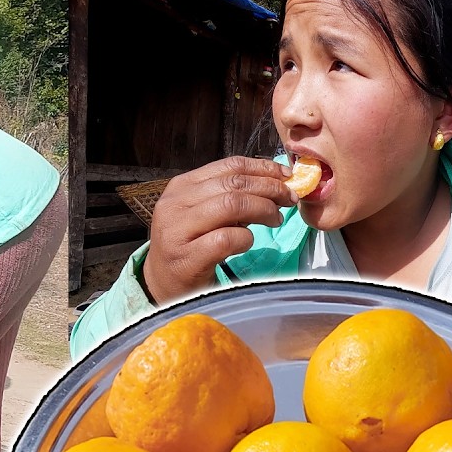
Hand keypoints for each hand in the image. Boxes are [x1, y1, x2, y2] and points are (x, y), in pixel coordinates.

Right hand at [142, 157, 296, 303]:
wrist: (163, 284)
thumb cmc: (189, 246)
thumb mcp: (201, 212)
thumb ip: (227, 194)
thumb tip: (275, 181)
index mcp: (180, 187)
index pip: (229, 166)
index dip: (263, 168)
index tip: (285, 177)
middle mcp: (174, 205)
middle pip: (234, 185)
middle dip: (270, 189)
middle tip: (289, 199)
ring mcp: (177, 232)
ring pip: (232, 206)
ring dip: (263, 210)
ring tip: (274, 220)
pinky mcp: (186, 258)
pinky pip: (227, 239)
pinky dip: (246, 239)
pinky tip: (247, 243)